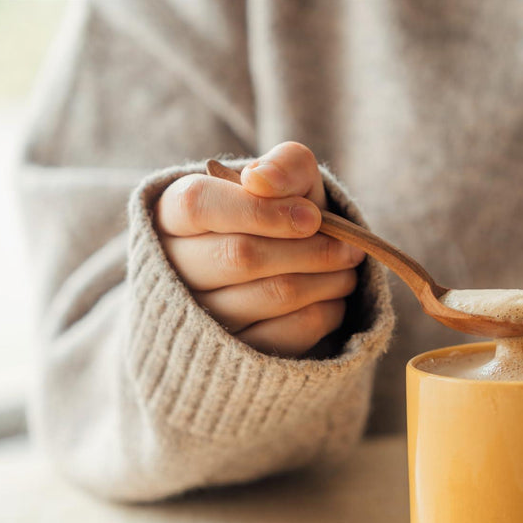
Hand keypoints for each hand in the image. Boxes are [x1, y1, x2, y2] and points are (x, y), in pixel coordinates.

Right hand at [154, 142, 364, 356]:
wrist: (274, 277)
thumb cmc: (276, 219)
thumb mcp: (283, 181)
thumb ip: (282, 165)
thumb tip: (260, 179)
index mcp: (173, 215)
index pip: (200, 204)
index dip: (261, 209)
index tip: (312, 217)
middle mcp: (174, 268)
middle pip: (241, 255)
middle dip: (310, 250)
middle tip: (349, 248)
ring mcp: (199, 319)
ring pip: (270, 295)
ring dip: (326, 279)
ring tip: (346, 268)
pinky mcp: (231, 358)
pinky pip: (287, 334)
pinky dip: (324, 312)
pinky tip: (332, 298)